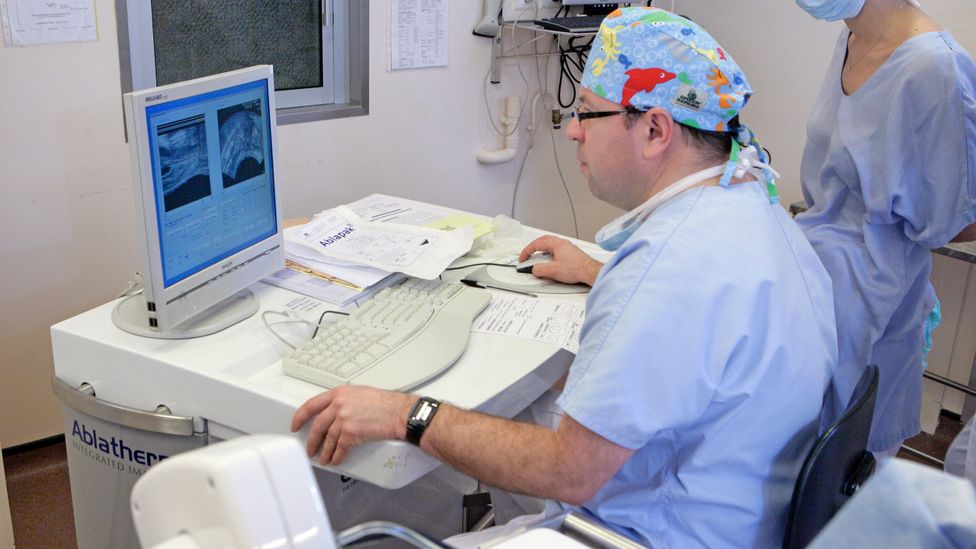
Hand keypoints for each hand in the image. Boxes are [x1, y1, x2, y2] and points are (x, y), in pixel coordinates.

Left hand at [290, 386, 414, 464]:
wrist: (399, 412)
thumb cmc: (385, 403)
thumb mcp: (360, 393)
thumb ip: (344, 400)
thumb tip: (335, 410)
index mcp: (339, 394)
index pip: (311, 405)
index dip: (300, 417)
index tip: (295, 424)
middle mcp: (338, 405)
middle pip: (317, 426)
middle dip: (312, 440)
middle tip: (309, 448)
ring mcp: (344, 419)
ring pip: (328, 439)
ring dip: (325, 452)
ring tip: (323, 458)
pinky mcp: (351, 433)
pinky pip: (339, 448)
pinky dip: (336, 456)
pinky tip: (336, 460)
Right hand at [518, 235, 602, 285]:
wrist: (590, 272)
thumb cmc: (576, 269)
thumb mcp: (553, 271)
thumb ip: (540, 269)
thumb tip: (535, 269)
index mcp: (556, 244)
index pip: (536, 244)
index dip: (527, 251)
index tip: (522, 258)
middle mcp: (562, 243)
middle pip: (543, 241)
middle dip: (533, 247)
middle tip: (527, 255)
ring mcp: (567, 248)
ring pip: (550, 245)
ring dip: (541, 250)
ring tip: (537, 258)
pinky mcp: (571, 254)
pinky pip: (556, 250)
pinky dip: (549, 254)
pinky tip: (549, 261)